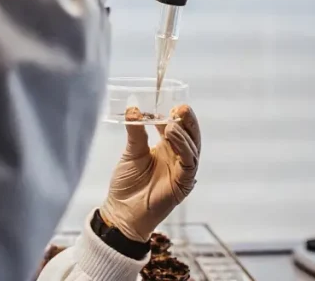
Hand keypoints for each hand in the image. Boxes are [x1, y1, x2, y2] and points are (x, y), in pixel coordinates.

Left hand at [99, 105, 200, 241]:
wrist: (122, 211)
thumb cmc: (127, 184)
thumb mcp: (131, 153)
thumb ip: (135, 131)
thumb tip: (133, 107)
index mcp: (166, 148)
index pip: (177, 127)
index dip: (175, 115)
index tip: (169, 103)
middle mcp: (177, 157)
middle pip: (190, 135)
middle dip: (187, 120)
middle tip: (181, 107)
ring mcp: (182, 170)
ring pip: (192, 147)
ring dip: (184, 132)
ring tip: (172, 121)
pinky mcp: (184, 183)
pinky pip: (189, 162)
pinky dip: (184, 148)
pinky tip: (173, 136)